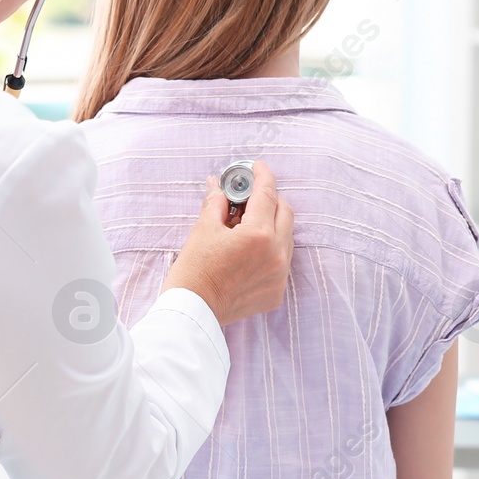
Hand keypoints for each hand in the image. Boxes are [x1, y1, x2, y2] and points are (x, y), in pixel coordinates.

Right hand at [163, 159, 292, 325]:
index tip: (257, 167)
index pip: (267, 194)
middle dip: (270, 198)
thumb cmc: (193, 271)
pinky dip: (271, 249)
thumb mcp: (203, 229)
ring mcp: (279, 275)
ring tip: (247, 223)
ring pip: (287, 237)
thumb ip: (217, 202)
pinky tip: (250, 249)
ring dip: (272, 224)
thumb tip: (217, 185)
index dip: (262, 175)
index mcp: (259, 235)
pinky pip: (282, 261)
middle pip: (285, 212)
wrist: (192, 311)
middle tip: (250, 195)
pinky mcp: (276, 292)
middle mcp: (276, 254)